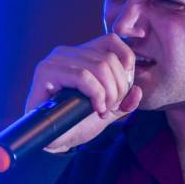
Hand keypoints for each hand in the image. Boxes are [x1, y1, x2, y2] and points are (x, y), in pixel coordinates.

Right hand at [24, 33, 142, 152]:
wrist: (54, 141)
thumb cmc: (77, 122)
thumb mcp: (108, 109)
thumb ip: (124, 101)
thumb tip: (138, 92)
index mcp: (82, 54)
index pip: (112, 41)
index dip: (126, 64)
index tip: (123, 90)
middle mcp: (67, 52)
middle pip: (109, 59)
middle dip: (118, 87)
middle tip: (112, 106)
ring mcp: (55, 60)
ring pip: (99, 66)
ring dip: (109, 93)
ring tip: (103, 110)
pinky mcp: (46, 72)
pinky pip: (82, 76)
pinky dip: (96, 94)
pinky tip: (96, 108)